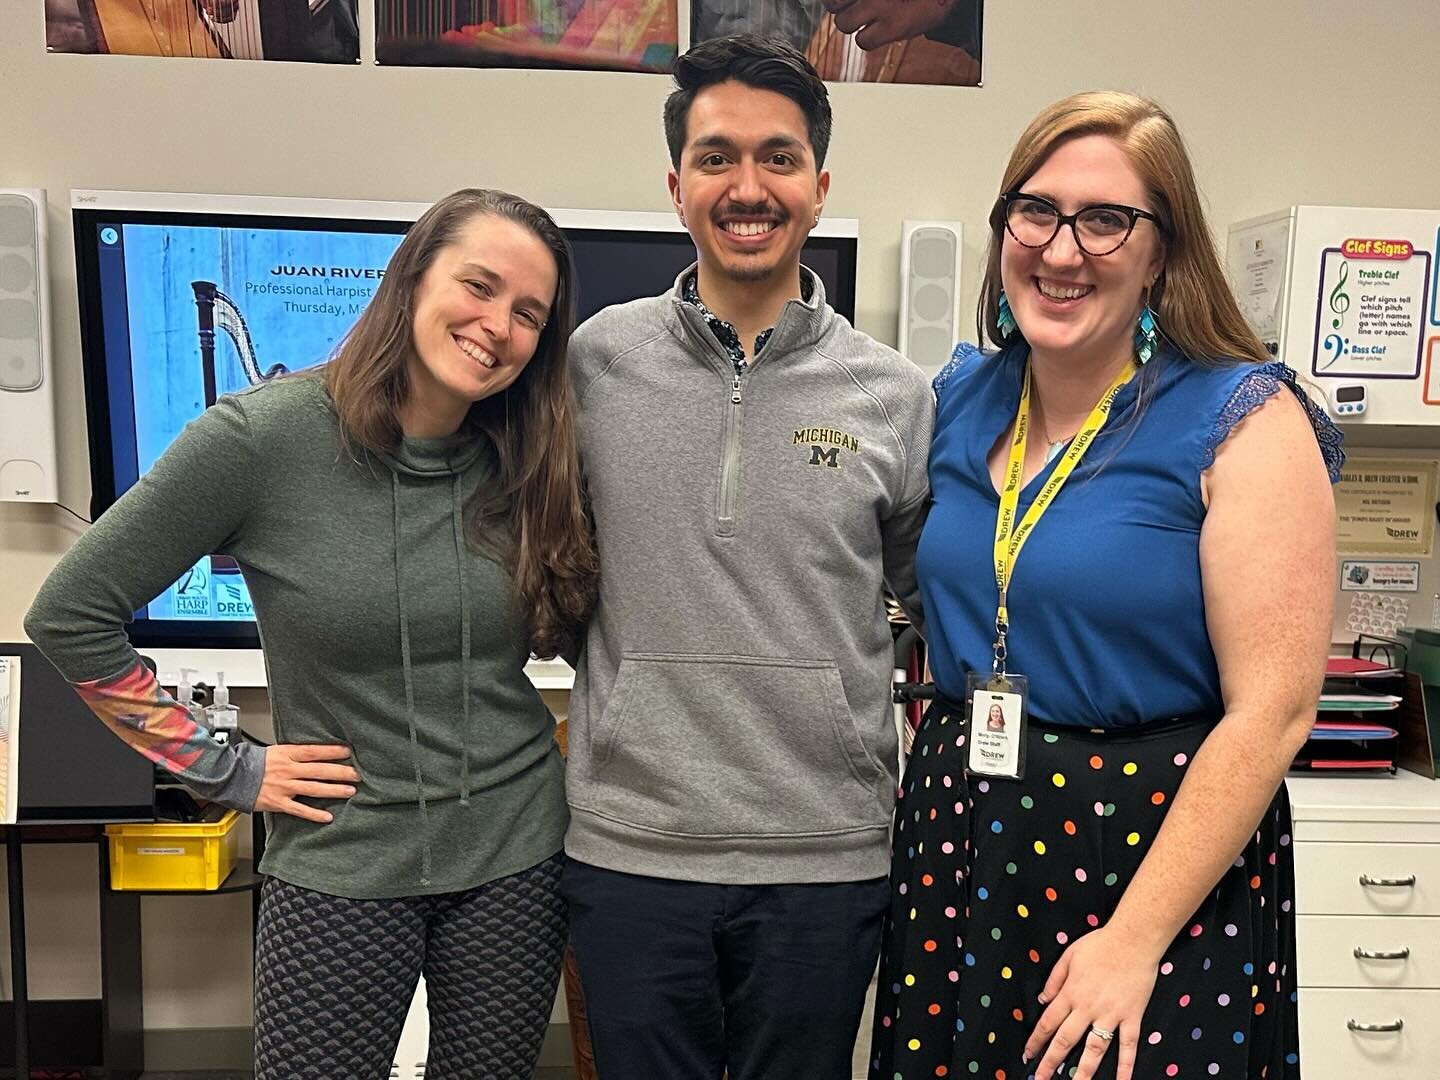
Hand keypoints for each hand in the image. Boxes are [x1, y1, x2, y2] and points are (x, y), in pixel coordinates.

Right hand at [255, 744, 359, 822]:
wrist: (231, 776)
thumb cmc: (254, 763)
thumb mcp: (276, 751)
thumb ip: (296, 754)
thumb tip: (318, 752)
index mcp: (287, 754)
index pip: (314, 751)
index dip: (332, 751)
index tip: (349, 752)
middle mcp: (287, 770)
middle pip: (318, 770)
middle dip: (340, 772)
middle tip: (357, 774)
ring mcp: (283, 787)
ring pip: (313, 788)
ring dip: (333, 790)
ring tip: (350, 791)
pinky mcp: (277, 802)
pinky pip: (299, 809)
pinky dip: (314, 814)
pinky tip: (327, 817)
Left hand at [821, 0, 955, 49]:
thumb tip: (839, 2)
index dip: (837, 0)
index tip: (844, 2)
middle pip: (832, 4)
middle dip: (841, 8)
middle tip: (856, 7)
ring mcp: (881, 6)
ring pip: (843, 24)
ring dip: (851, 23)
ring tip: (867, 18)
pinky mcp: (893, 27)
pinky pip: (863, 42)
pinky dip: (868, 39)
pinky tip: (878, 31)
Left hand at [1023, 926, 1159, 1079]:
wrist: (1133, 940)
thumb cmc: (1100, 944)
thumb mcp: (1069, 956)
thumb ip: (1054, 979)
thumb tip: (1042, 1000)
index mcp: (1071, 992)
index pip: (1048, 1022)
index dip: (1036, 1041)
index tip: (1028, 1055)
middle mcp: (1087, 1008)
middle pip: (1065, 1040)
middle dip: (1051, 1062)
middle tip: (1041, 1078)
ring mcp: (1110, 1015)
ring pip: (1094, 1049)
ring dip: (1083, 1072)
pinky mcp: (1132, 1017)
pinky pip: (1128, 1046)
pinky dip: (1125, 1066)